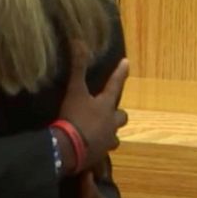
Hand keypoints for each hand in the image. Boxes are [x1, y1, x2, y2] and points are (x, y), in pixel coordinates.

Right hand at [57, 42, 127, 171]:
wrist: (69, 149)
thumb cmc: (74, 117)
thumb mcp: (74, 91)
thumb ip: (77, 67)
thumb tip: (79, 40)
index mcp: (105, 106)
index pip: (115, 85)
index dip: (121, 73)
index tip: (127, 62)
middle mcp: (110, 123)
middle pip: (121, 116)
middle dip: (117, 113)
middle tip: (110, 110)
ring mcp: (106, 142)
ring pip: (114, 137)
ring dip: (109, 133)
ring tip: (100, 132)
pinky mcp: (98, 157)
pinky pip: (102, 152)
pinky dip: (97, 148)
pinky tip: (90, 149)